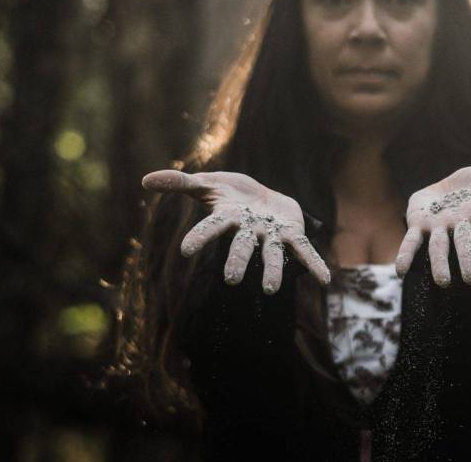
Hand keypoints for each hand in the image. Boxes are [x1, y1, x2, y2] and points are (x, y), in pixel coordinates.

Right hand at [141, 170, 330, 293]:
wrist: (264, 199)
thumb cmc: (230, 194)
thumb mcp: (207, 183)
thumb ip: (179, 183)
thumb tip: (145, 180)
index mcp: (228, 218)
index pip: (210, 228)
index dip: (199, 237)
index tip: (184, 250)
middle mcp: (249, 232)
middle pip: (241, 247)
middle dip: (237, 261)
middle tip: (231, 280)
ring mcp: (271, 235)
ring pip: (272, 254)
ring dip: (272, 271)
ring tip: (269, 290)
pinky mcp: (292, 234)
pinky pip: (305, 251)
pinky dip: (314, 265)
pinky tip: (325, 280)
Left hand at [396, 158, 470, 286]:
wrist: (448, 187)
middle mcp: (462, 223)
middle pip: (466, 242)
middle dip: (468, 259)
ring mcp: (440, 226)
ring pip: (440, 246)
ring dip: (440, 263)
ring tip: (443, 282)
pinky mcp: (420, 224)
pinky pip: (412, 241)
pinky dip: (406, 254)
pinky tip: (400, 271)